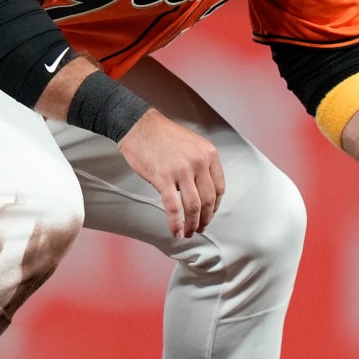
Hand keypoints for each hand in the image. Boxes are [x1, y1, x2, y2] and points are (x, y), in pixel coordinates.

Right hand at [119, 109, 224, 238]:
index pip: (219, 187)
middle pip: (208, 200)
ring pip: (193, 206)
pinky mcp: (163, 178)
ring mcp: (181, 170)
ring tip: (190, 233)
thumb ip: (201, 165)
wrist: (139, 126)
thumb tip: (203, 191)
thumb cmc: (164, 136)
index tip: (210, 214)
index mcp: (209, 154)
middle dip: (206, 219)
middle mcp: (199, 162)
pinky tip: (177, 233)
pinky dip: (177, 223)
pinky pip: (173, 207)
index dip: (215, 206)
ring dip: (193, 224)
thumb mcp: (193, 145)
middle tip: (201, 228)